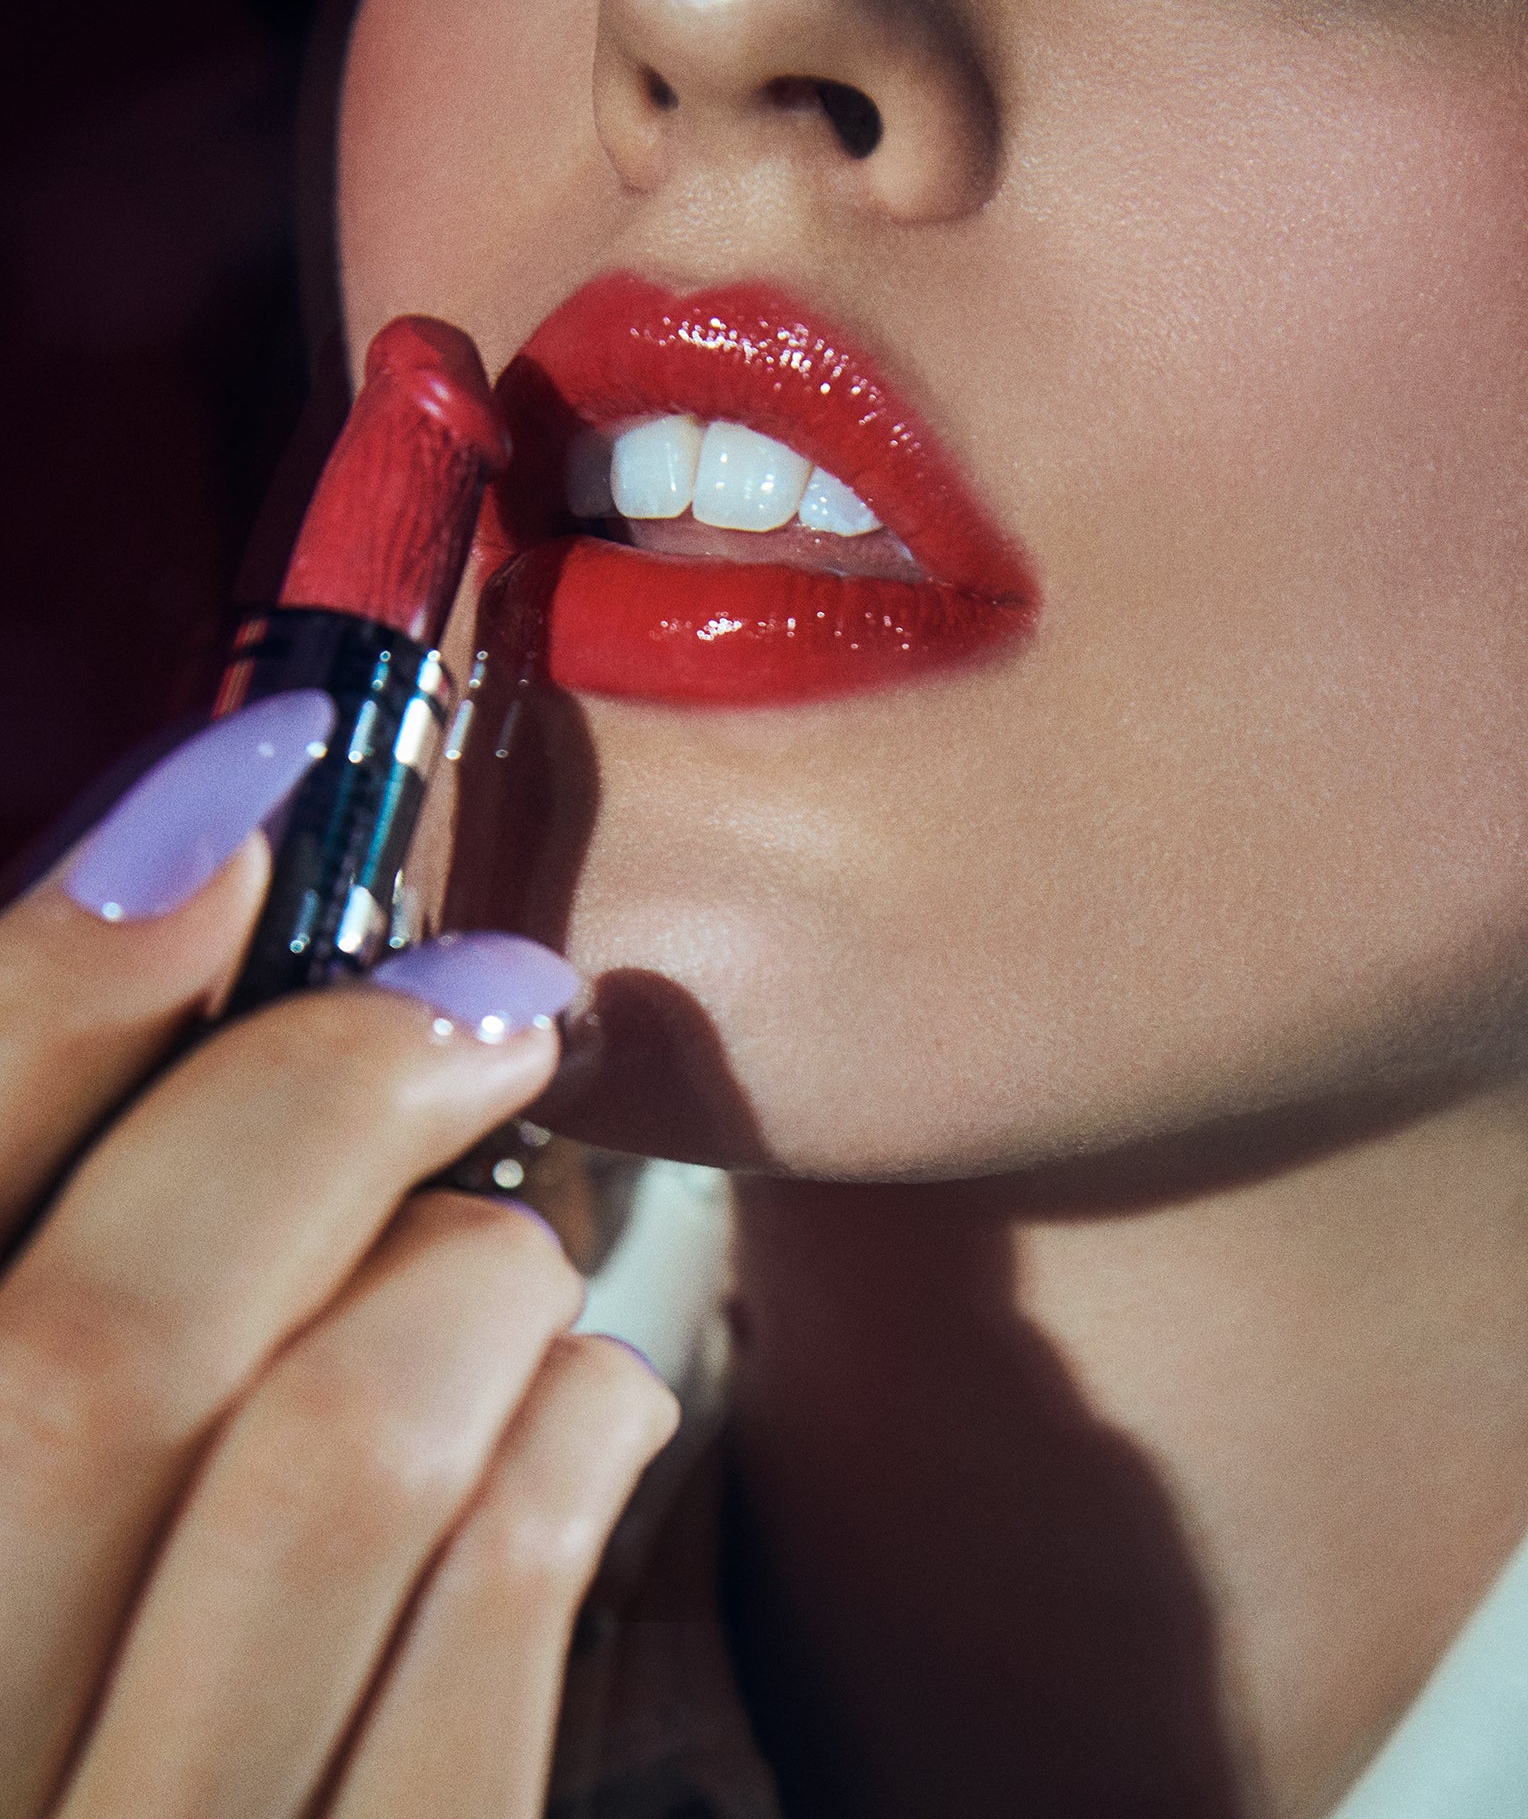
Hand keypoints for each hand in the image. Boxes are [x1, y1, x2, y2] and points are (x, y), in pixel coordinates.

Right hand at [0, 694, 677, 1818]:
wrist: (171, 1817)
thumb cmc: (95, 1607)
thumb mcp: (31, 1470)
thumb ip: (68, 1254)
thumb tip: (182, 904)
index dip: (47, 988)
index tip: (241, 795)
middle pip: (104, 1346)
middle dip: (315, 1102)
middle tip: (479, 995)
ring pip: (329, 1471)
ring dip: (462, 1278)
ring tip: (502, 1246)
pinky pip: (498, 1641)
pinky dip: (567, 1447)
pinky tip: (578, 1390)